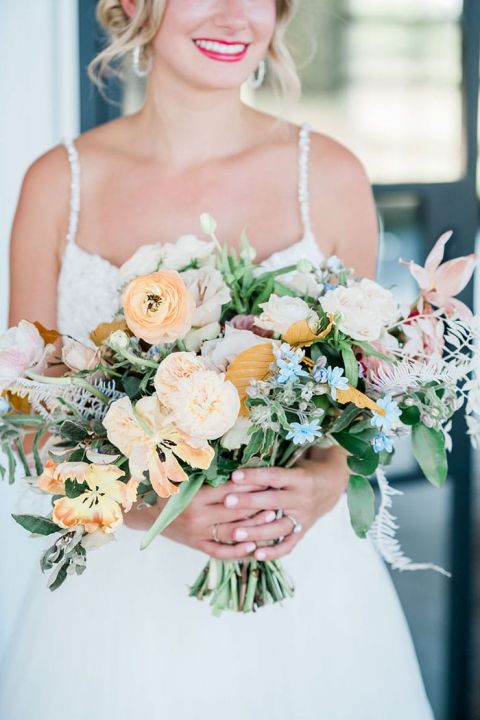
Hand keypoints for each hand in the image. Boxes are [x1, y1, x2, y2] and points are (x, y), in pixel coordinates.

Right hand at [123, 481, 273, 559]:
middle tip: (278, 498)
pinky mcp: (197, 546)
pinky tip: (254, 547)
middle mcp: (198, 516)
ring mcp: (198, 534)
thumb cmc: (166, 491)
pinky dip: (238, 551)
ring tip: (273, 519)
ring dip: (254, 526)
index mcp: (195, 496)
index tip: (267, 480)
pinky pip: (221, 552)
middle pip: (235, 511)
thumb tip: (235, 466)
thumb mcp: (182, 478)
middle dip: (258, 505)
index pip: (230, 490)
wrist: (145, 514)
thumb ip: (206, 474)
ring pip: (232, 532)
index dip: (250, 485)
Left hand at [219, 446, 348, 561]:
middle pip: (273, 502)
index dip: (254, 476)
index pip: (274, 476)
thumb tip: (240, 468)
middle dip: (249, 502)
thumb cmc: (306, 469)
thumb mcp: (294, 463)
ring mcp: (304, 517)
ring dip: (257, 532)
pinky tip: (256, 554)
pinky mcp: (304, 531)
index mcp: (300, 478)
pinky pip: (289, 545)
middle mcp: (303, 499)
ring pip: (279, 528)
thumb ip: (272, 468)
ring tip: (235, 533)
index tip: (234, 475)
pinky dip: (273, 552)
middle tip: (227, 502)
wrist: (333, 484)